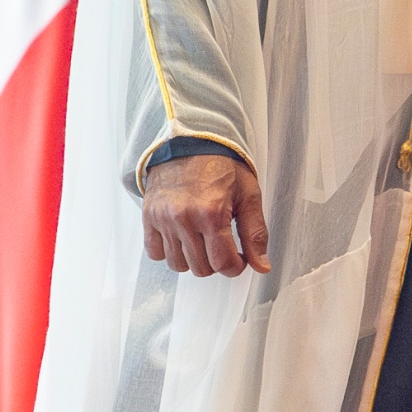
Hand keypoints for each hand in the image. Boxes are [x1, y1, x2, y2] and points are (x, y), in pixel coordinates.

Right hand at [143, 151, 271, 277]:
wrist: (190, 142)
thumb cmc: (221, 166)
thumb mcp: (248, 195)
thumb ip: (255, 233)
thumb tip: (262, 267)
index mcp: (212, 213)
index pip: (223, 263)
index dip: (235, 267)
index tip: (238, 260)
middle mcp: (184, 218)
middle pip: (200, 268)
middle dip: (215, 263)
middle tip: (221, 246)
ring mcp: (163, 218)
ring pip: (177, 264)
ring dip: (192, 259)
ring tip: (201, 241)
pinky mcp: (149, 216)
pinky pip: (155, 253)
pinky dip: (168, 251)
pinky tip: (181, 238)